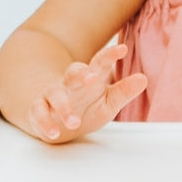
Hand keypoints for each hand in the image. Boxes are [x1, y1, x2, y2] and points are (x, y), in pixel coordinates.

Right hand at [28, 43, 146, 141]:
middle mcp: (70, 83)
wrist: (59, 122)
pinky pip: (38, 112)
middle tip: (92, 78)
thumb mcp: (108, 103)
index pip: (100, 63)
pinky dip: (45, 122)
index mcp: (90, 78)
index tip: (122, 49)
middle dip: (81, 73)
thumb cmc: (87, 108)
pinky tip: (53, 133)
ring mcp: (52, 95)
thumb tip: (143, 79)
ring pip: (55, 94)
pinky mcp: (38, 109)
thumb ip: (123, 92)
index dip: (110, 55)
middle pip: (73, 72)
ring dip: (63, 107)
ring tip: (74, 122)